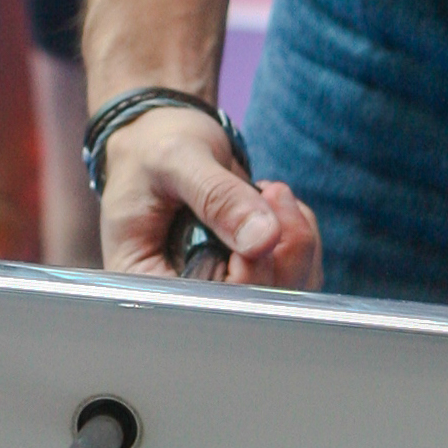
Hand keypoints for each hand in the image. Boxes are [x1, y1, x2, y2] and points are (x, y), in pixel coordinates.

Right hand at [96, 105, 322, 290]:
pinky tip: (279, 204)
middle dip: (282, 253)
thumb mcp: (176, 160)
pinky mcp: (247, 273)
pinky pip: (293, 274)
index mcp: (147, 280)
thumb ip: (217, 196)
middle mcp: (183, 295)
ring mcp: (219, 287)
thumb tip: (265, 239)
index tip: (262, 230)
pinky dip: (300, 238)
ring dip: (296, 244)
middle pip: (251, 308)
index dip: (247, 279)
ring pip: (281, 295)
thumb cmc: (152, 150)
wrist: (161, 140)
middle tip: (274, 193)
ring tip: (274, 193)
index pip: (206, 306)